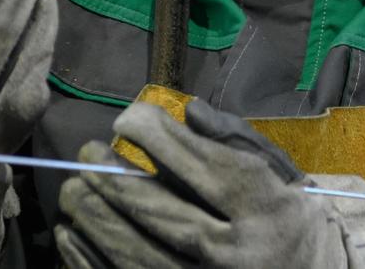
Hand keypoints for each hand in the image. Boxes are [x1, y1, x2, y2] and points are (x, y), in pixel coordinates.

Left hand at [55, 99, 364, 268]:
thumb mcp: (280, 174)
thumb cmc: (290, 219)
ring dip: (97, 222)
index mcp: (269, 209)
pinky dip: (93, 261)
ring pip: (139, 256)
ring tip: (74, 191)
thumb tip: (187, 111)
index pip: (206, 167)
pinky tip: (75, 236)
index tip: (126, 118)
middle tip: (86, 153)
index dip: (159, 140)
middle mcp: (241, 254)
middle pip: (165, 215)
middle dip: (116, 182)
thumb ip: (235, 140)